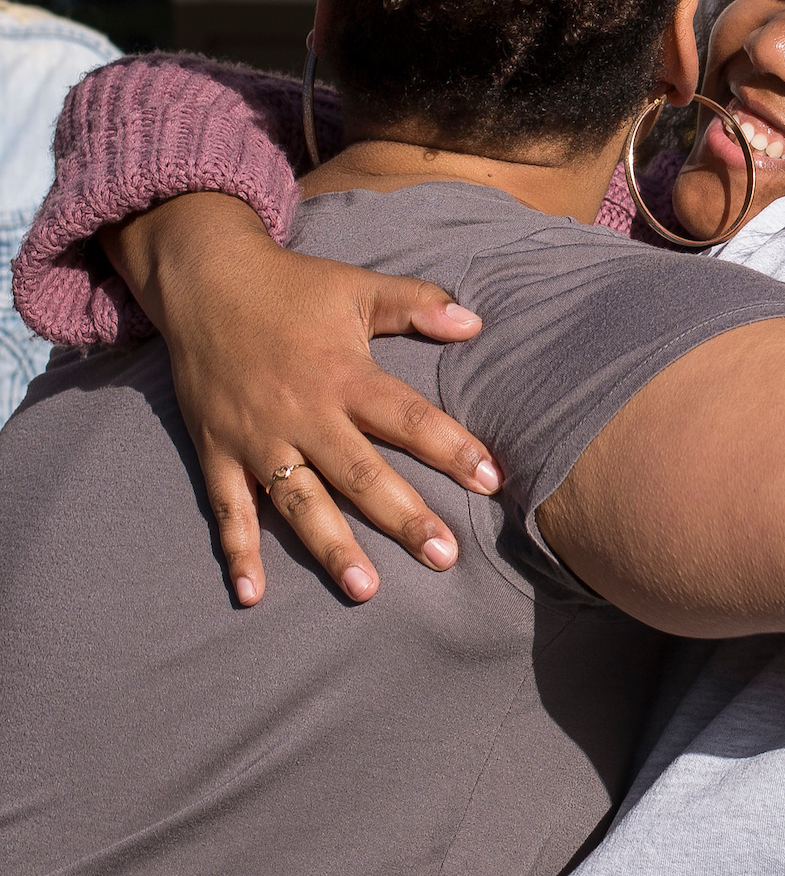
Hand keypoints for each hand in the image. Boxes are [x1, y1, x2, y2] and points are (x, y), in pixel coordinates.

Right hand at [103, 192, 499, 605]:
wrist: (201, 280)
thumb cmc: (291, 287)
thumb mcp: (358, 288)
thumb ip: (418, 305)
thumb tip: (476, 323)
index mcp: (344, 375)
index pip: (409, 419)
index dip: (452, 449)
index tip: (492, 481)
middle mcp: (303, 415)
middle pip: (360, 475)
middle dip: (404, 518)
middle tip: (444, 557)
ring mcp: (258, 439)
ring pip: (300, 503)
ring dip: (331, 548)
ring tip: (366, 589)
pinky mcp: (217, 453)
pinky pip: (229, 510)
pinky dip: (238, 553)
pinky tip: (253, 595)